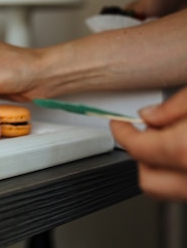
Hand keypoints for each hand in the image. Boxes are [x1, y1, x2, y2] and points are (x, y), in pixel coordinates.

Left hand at [111, 86, 186, 200]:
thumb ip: (174, 106)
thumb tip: (150, 115)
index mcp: (186, 150)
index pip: (137, 149)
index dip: (122, 133)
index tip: (118, 124)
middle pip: (149, 181)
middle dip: (142, 156)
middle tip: (148, 133)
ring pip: (170, 192)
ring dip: (163, 169)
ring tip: (172, 139)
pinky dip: (181, 175)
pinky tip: (186, 151)